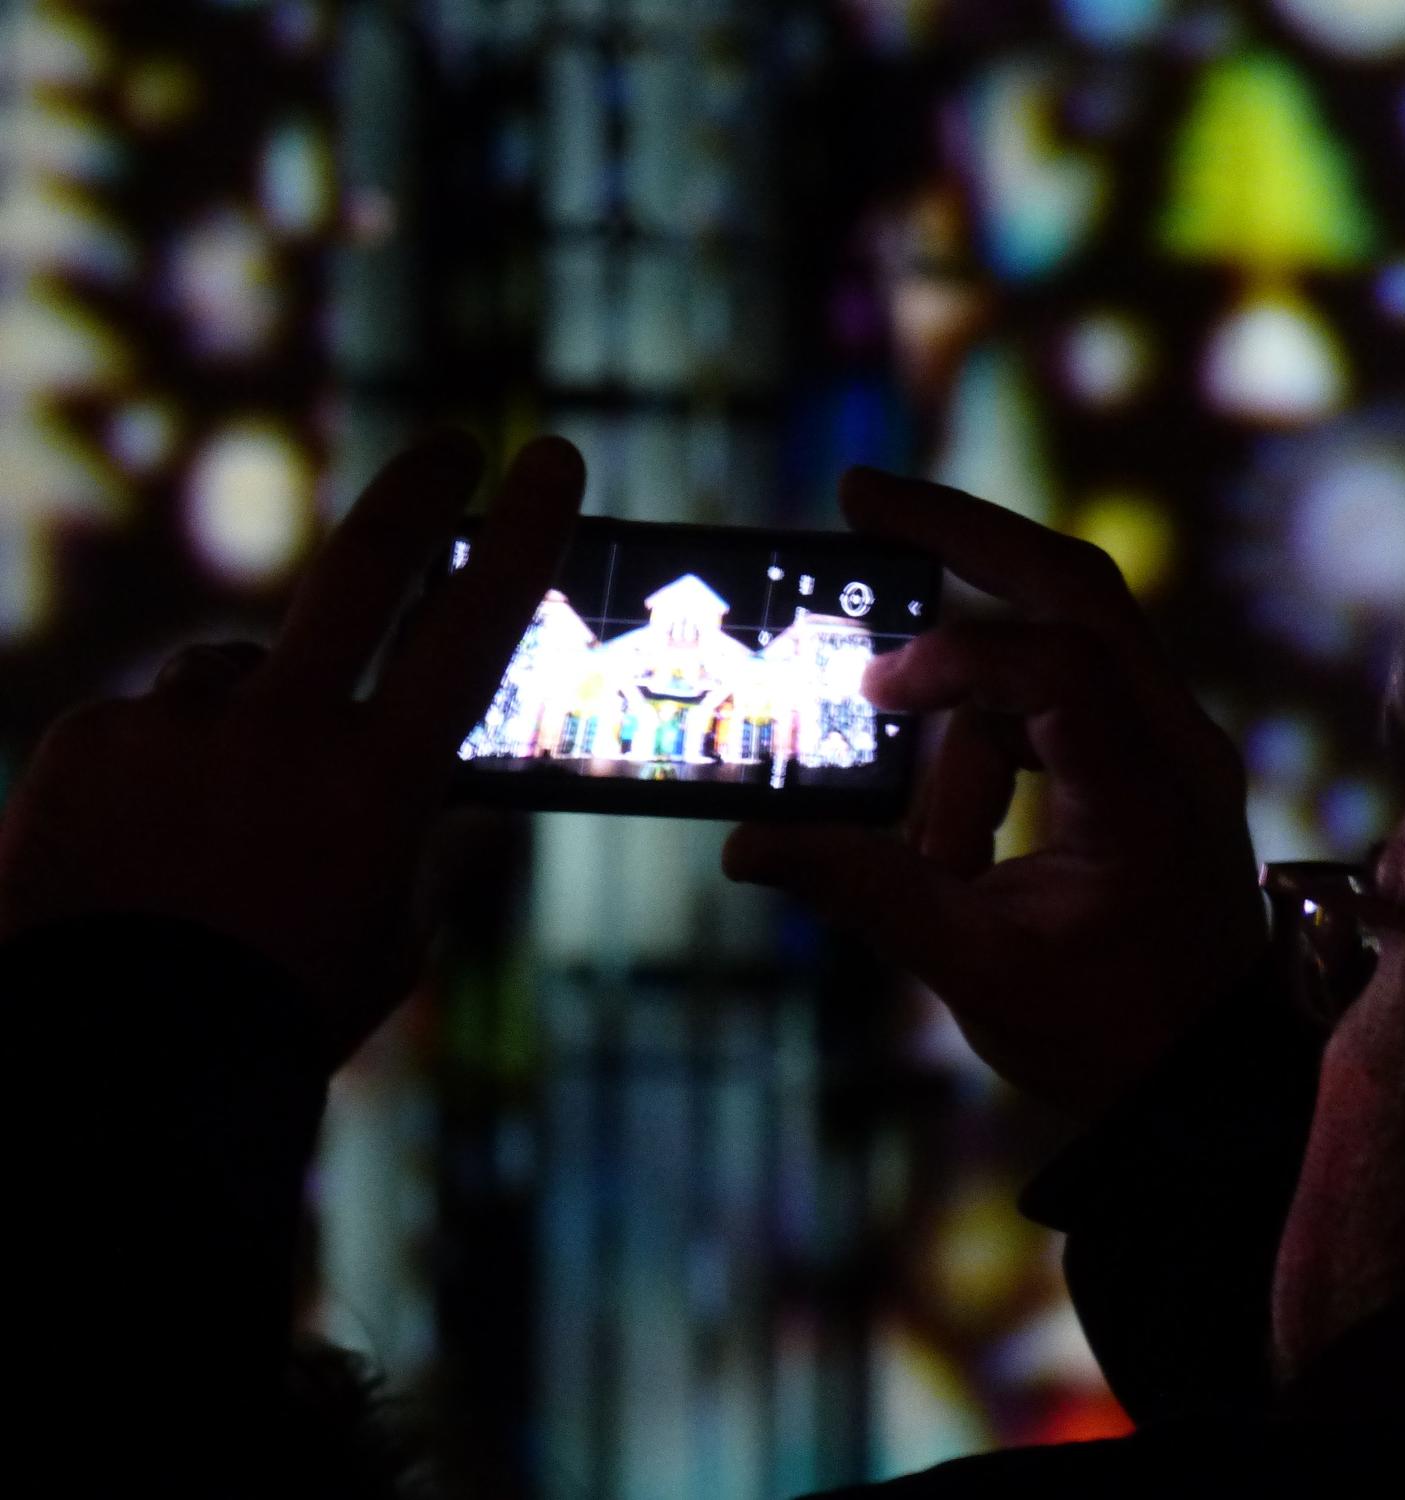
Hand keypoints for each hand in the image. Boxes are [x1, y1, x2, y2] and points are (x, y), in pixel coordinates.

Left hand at [0, 433, 583, 1061]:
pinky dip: (161, 763)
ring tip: (219, 816)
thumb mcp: (390, 930)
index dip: (522, 534)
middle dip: (417, 494)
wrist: (111, 1060)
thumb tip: (416, 781)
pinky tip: (145, 843)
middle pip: (359, 567)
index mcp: (380, 782)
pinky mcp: (86, 738)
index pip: (474, 627)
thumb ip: (410, 836)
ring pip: (235, 672)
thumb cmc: (281, 1007)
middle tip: (448, 450)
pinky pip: (147, 722)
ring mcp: (176, 726)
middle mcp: (282, 730)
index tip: (547, 457)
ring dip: (247, 713)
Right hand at [723, 469, 1266, 1116]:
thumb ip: (870, 893)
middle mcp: (1178, 742)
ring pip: (1056, 649)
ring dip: (968, 725)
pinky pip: (1055, 702)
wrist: (1205, 1081)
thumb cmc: (1109, 1035)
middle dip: (964, 535)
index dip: (956, 661)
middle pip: (1076, 584)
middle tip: (860, 497)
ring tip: (943, 860)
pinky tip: (962, 846)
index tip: (870, 698)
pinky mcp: (1148, 756)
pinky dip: (992, 745)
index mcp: (1149, 795)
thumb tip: (748, 846)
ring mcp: (1171, 741)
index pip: (1059, 668)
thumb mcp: (981, 972)